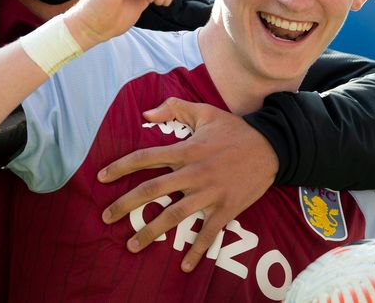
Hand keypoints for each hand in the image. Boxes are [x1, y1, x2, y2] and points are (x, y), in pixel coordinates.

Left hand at [97, 98, 278, 271]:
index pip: (145, 157)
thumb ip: (174, 108)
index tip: (101, 176)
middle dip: (126, 204)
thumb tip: (145, 112)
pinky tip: (185, 266)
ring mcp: (210, 193)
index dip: (120, 166)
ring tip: (131, 245)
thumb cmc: (236, 130)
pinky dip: (197, 250)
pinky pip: (209, 233)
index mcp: (186, 150)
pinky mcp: (226, 209)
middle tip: (106, 217)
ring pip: (174, 215)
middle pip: (152, 190)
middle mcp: (194, 173)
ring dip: (151, 232)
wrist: (273, 147)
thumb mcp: (205, 112)